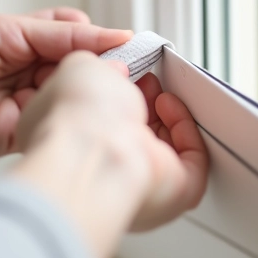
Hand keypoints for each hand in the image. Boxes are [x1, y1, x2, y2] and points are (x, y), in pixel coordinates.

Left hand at [0, 8, 132, 159]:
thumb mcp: (0, 31)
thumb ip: (54, 33)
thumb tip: (105, 33)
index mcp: (30, 42)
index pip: (80, 38)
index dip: (104, 40)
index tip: (129, 42)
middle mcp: (35, 74)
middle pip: (85, 69)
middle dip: (104, 68)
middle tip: (123, 67)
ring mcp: (33, 105)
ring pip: (77, 97)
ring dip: (92, 93)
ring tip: (107, 86)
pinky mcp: (26, 134)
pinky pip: (58, 124)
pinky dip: (72, 117)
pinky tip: (84, 109)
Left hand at [11, 52, 208, 257]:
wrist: (91, 154)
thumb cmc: (73, 120)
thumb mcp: (76, 67)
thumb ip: (98, 64)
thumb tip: (115, 69)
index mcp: (67, 145)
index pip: (93, 122)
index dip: (110, 93)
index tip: (120, 72)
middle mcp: (99, 170)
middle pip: (129, 137)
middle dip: (142, 102)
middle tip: (146, 80)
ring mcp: (134, 185)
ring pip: (160, 152)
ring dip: (165, 116)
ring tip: (159, 91)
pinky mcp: (169, 193)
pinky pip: (190, 165)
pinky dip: (186, 133)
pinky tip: (170, 107)